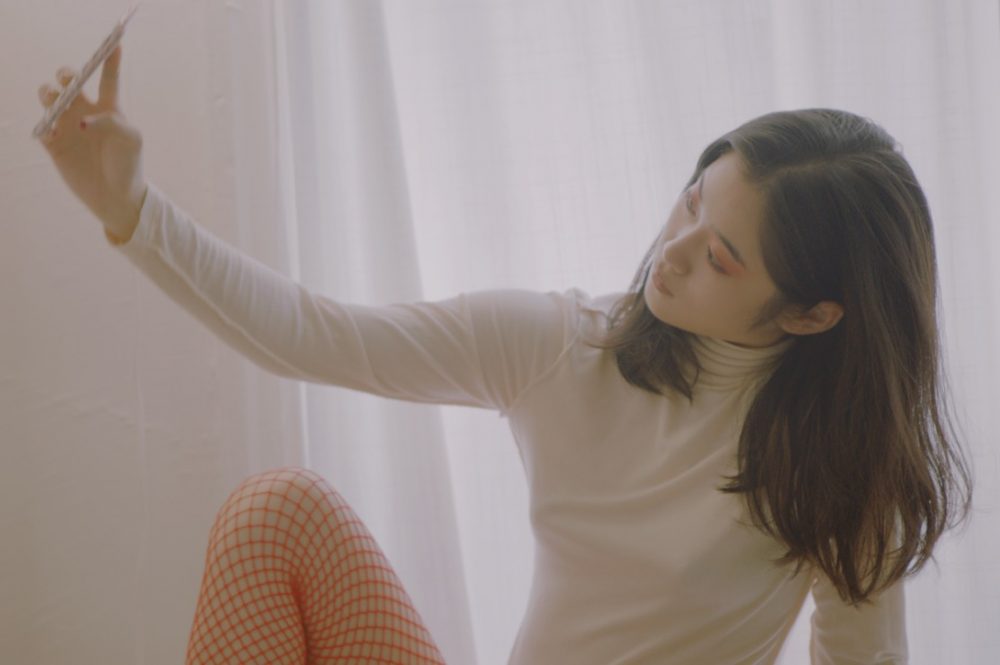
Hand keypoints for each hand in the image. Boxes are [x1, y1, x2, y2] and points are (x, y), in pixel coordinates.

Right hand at [36, 44, 147, 242]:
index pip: (108, 78)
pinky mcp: (54, 143)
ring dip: (49, 93)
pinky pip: (41, 125)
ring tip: (57, 105)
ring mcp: (68, 125)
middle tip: (69, 83)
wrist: (116, 197)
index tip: (116, 41)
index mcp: (110, 108)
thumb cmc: (129, 166)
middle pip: (69, 80)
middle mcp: (86, 111)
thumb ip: (112, 121)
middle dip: (65, 74)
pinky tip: (52, 134)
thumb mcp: (130, 139)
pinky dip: (43, 124)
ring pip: (49, 96)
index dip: (111, 59)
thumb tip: (83, 119)